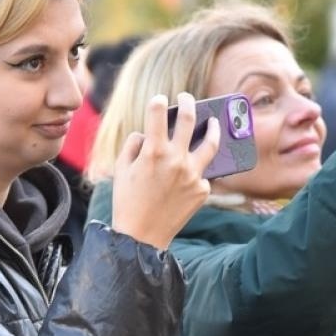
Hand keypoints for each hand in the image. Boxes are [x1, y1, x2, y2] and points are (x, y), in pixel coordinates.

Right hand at [110, 92, 221, 249]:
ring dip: (213, 128)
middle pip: (189, 119)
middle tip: (187, 98)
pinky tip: (190, 173)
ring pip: (211, 143)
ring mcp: (193, 175)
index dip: (158, 102)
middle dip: (188, 102)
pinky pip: (201, 175)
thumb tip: (146, 134)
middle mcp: (176, 159)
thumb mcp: (121, 170)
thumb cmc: (127, 202)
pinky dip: (195, 172)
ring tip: (214, 121)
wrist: (142, 237)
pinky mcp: (202, 190)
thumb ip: (133, 145)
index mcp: (153, 151)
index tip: (160, 100)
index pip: (158, 112)